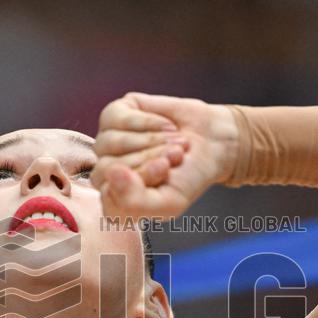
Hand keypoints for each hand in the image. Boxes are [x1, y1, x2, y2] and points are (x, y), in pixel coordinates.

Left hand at [91, 92, 238, 221]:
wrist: (211, 142)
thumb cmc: (188, 177)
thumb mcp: (169, 203)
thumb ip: (134, 203)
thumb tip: (111, 174)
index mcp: (115, 200)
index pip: (109, 196)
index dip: (140, 182)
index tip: (166, 171)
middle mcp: (105, 172)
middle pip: (109, 167)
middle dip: (149, 159)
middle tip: (176, 156)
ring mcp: (106, 143)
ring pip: (112, 142)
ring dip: (152, 141)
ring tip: (176, 143)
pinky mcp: (114, 115)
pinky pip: (120, 118)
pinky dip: (149, 122)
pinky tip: (167, 126)